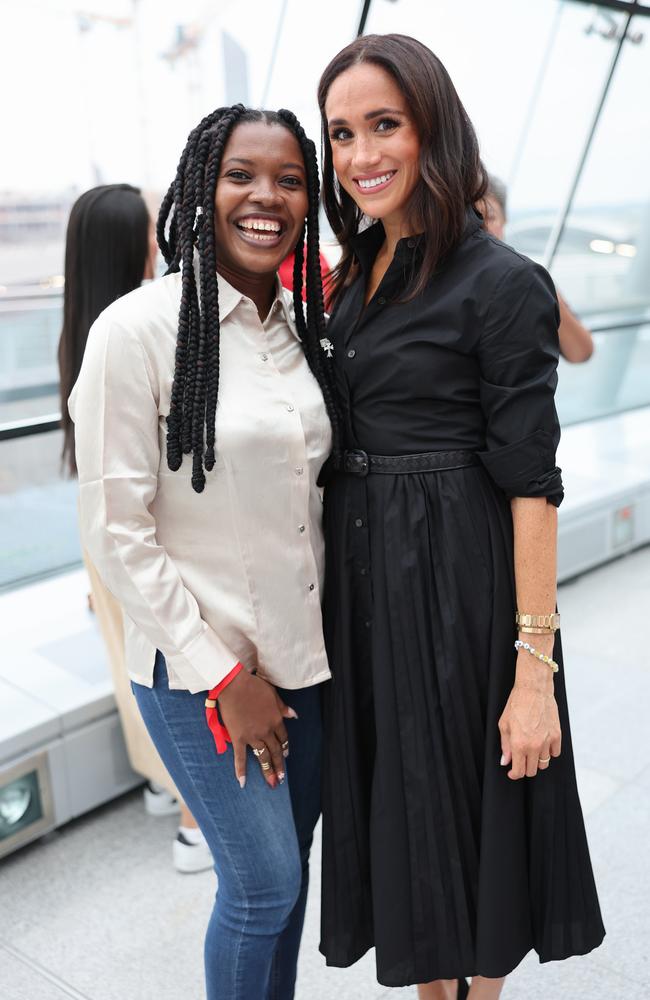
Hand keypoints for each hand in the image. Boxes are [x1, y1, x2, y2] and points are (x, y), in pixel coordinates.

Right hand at [217, 670, 295, 788]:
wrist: (234, 685)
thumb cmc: (253, 686)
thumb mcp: (273, 694)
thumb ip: (283, 707)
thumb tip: (294, 715)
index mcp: (275, 720)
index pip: (283, 737)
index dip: (285, 747)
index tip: (286, 755)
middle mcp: (266, 731)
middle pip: (275, 750)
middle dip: (280, 765)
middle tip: (282, 777)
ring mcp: (252, 736)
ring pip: (262, 756)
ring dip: (268, 770)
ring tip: (272, 782)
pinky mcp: (238, 738)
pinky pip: (240, 757)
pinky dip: (241, 770)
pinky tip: (242, 782)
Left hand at [498, 654, 561, 779]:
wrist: (533, 690)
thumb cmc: (516, 704)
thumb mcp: (504, 725)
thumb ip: (505, 746)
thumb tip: (505, 762)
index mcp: (519, 744)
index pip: (519, 771)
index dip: (514, 774)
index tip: (512, 772)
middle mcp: (534, 746)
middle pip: (532, 770)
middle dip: (525, 768)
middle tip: (521, 761)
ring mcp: (547, 741)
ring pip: (544, 763)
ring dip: (537, 761)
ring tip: (531, 750)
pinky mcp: (557, 735)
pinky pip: (555, 753)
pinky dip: (549, 752)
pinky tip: (543, 745)